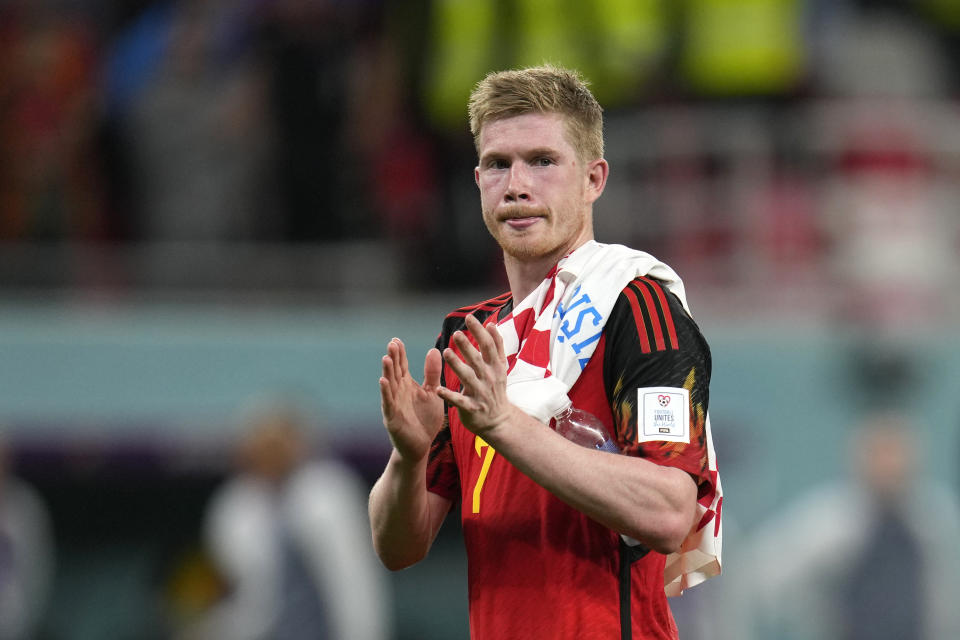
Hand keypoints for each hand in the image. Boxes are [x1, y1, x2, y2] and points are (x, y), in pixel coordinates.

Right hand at [379, 338, 444, 461]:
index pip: (401, 366)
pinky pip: (388, 403)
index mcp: (407, 385)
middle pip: (394, 372)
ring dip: (387, 372)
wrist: (421, 445)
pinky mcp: (392, 417)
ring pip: (389, 385)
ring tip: (386, 358)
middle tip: (392, 343)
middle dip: (393, 358)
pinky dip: (385, 392)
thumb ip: (432, 373)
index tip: (397, 339)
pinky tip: (383, 381)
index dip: (399, 353)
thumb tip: (433, 349)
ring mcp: (393, 404)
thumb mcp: (432, 392)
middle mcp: (398, 392)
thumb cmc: (425, 419)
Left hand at [438, 314, 513, 437]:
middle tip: (456, 334)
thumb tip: (492, 324)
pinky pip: (459, 401)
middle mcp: (489, 378)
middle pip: (478, 359)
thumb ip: (497, 346)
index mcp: (495, 367)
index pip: (489, 345)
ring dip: (457, 365)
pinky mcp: (472, 408)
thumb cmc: (496, 389)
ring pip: (468, 377)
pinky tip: (438, 389)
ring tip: (446, 352)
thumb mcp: (500, 367)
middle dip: (468, 346)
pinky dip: (449, 396)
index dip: (479, 331)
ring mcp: (481, 394)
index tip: (469, 318)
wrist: (499, 421)